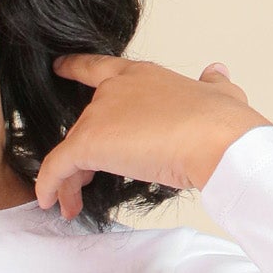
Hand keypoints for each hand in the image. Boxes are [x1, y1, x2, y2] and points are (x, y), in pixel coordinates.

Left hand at [33, 55, 272, 218]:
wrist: (217, 140)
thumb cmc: (222, 122)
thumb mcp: (220, 93)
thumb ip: (212, 84)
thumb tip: (216, 73)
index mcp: (142, 75)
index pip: (99, 68)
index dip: (75, 67)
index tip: (58, 68)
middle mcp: (114, 90)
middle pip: (84, 124)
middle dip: (82, 155)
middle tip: (85, 182)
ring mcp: (99, 114)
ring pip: (70, 150)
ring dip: (68, 180)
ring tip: (72, 204)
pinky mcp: (88, 143)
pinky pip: (56, 167)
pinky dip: (49, 186)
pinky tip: (50, 202)